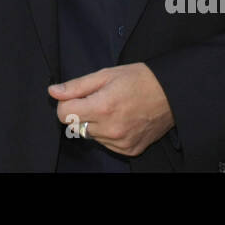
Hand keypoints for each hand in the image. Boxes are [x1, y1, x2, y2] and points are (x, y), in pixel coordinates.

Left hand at [48, 62, 173, 157]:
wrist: (171, 94)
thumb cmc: (139, 79)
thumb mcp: (105, 75)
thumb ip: (76, 86)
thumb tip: (53, 92)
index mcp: (102, 107)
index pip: (64, 115)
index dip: (67, 103)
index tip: (78, 96)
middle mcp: (110, 129)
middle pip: (76, 126)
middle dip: (82, 113)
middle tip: (99, 100)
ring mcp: (120, 142)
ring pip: (91, 136)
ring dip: (95, 124)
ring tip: (113, 109)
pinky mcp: (129, 150)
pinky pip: (106, 144)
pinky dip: (109, 133)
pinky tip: (122, 120)